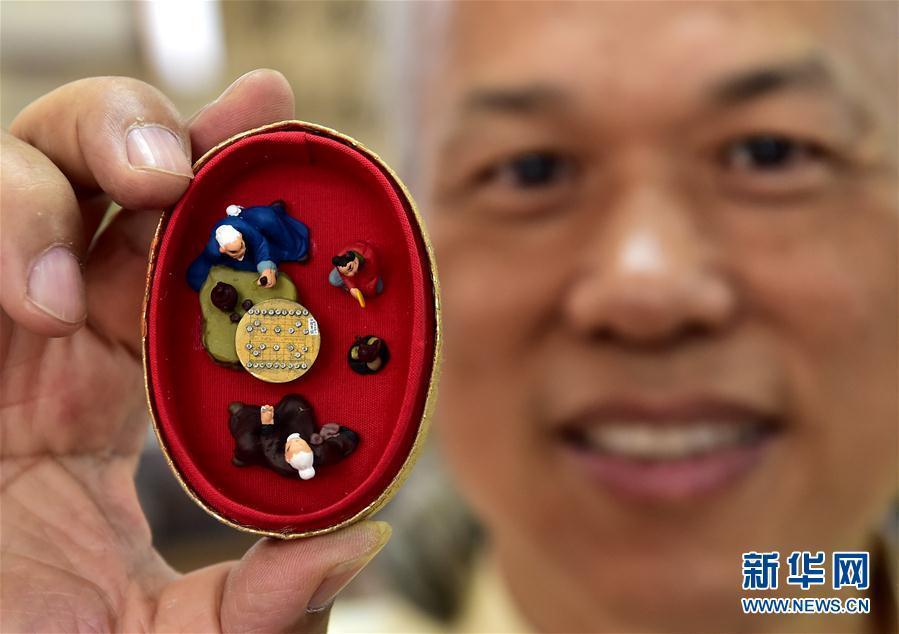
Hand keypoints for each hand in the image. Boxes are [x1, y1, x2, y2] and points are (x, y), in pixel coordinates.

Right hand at [0, 70, 389, 632]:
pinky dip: (5, 229)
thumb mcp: (164, 630)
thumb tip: (362, 542)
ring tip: (154, 183)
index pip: (184, 265)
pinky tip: (44, 291)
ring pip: (33, 175)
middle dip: (171, 134)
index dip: (238, 199)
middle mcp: (55, 337)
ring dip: (94, 152)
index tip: (292, 136)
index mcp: (121, 387)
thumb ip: (261, 600)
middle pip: (110, 186)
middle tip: (243, 127)